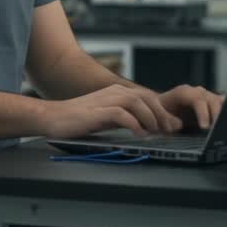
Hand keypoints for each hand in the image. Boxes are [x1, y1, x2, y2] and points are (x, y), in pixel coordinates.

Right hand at [41, 83, 182, 138]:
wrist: (53, 117)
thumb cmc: (80, 120)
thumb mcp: (108, 118)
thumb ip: (128, 120)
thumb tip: (150, 128)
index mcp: (117, 92)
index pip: (148, 96)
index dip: (163, 110)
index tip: (173, 125)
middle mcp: (113, 92)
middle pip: (146, 97)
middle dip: (161, 114)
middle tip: (169, 130)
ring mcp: (105, 100)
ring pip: (136, 102)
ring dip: (150, 117)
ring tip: (156, 132)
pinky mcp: (97, 111)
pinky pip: (121, 114)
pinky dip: (133, 123)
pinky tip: (139, 134)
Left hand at [158, 84, 224, 129]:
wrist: (161, 106)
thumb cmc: (160, 111)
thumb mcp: (160, 116)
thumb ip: (167, 120)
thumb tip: (178, 125)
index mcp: (184, 92)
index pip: (198, 100)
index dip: (203, 113)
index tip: (205, 127)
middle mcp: (197, 92)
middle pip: (212, 100)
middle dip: (215, 116)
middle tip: (215, 131)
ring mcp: (206, 96)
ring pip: (220, 101)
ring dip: (222, 114)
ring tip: (221, 128)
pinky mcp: (212, 102)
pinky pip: (223, 103)